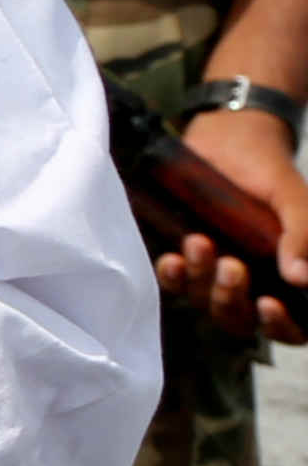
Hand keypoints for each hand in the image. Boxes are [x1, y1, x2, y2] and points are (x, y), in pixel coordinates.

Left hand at [159, 106, 307, 345]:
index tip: (269, 304)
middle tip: (232, 265)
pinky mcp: (185, 257)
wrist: (227, 138)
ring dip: (201, 279)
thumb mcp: (292, 197)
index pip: (293, 327)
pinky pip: (175, 283)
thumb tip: (302, 278)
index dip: (282, 327)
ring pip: (206, 302)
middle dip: (232, 298)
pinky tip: (171, 258)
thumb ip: (302, 234)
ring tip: (200, 241)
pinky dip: (172, 276)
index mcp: (288, 277)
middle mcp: (254, 283)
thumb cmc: (269, 172)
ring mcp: (216, 272)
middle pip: (241, 320)